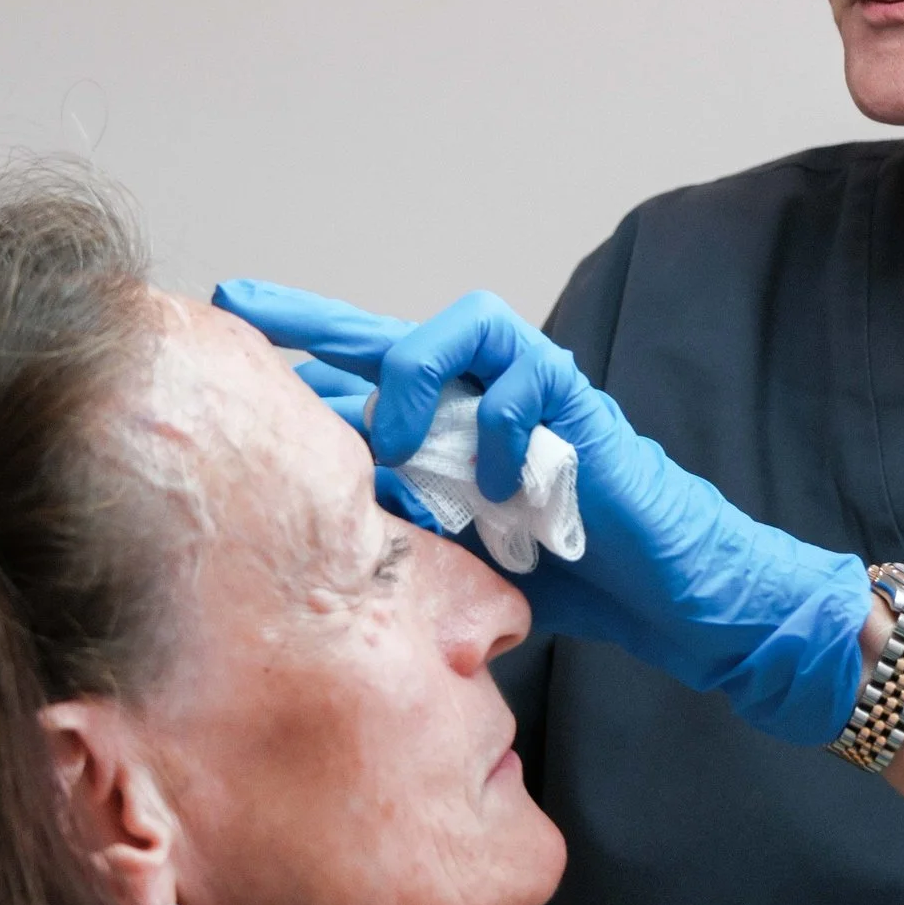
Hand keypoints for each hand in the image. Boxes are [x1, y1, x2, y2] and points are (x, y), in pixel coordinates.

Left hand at [213, 280, 871, 747]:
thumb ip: (400, 527)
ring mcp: (534, 394)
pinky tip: (490, 485)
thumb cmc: (573, 573)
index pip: (364, 377)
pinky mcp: (578, 408)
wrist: (673, 595)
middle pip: (390, 332)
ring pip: (459, 330)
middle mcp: (485, 398)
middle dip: (314, 322)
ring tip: (388, 442)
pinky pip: (520, 383)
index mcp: (449, 431)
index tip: (230, 346)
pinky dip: (492, 431)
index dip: (302, 358)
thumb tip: (310, 527)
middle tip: (244, 309)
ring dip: (410, 377)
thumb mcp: (457, 555)